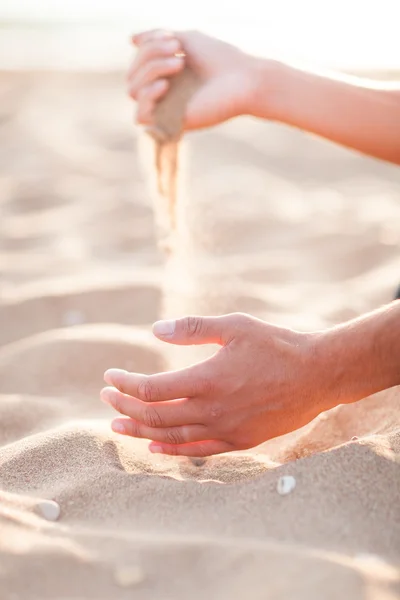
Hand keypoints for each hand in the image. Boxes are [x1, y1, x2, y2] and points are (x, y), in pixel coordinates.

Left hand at [101, 313, 331, 456]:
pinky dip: (172, 450)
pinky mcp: (240, 441)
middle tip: (107, 399)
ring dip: (141, 431)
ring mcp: (226, 431)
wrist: (318, 375)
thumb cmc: (277, 346)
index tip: (109, 377)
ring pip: (172, 437)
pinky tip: (155, 446)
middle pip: (155, 416)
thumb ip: (192, 328)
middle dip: (126, 407)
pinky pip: (198, 452)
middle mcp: (212, 411)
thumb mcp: (235, 326)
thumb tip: (154, 330)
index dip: (125, 384)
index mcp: (207, 380)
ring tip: (118, 425)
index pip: (151, 389)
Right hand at [127, 29, 265, 129]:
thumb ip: (157, 39)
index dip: (148, 46)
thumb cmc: (220, 59)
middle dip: (149, 55)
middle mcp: (163, 94)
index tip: (173, 38)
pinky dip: (147, 96)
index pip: (137, 63)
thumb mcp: (186, 39)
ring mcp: (166, 109)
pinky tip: (165, 86)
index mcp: (165, 75)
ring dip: (151, 70)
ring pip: (133, 90)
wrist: (243, 81)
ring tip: (179, 63)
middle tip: (177, 50)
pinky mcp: (171, 123)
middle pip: (131, 76)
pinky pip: (140, 116)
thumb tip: (130, 40)